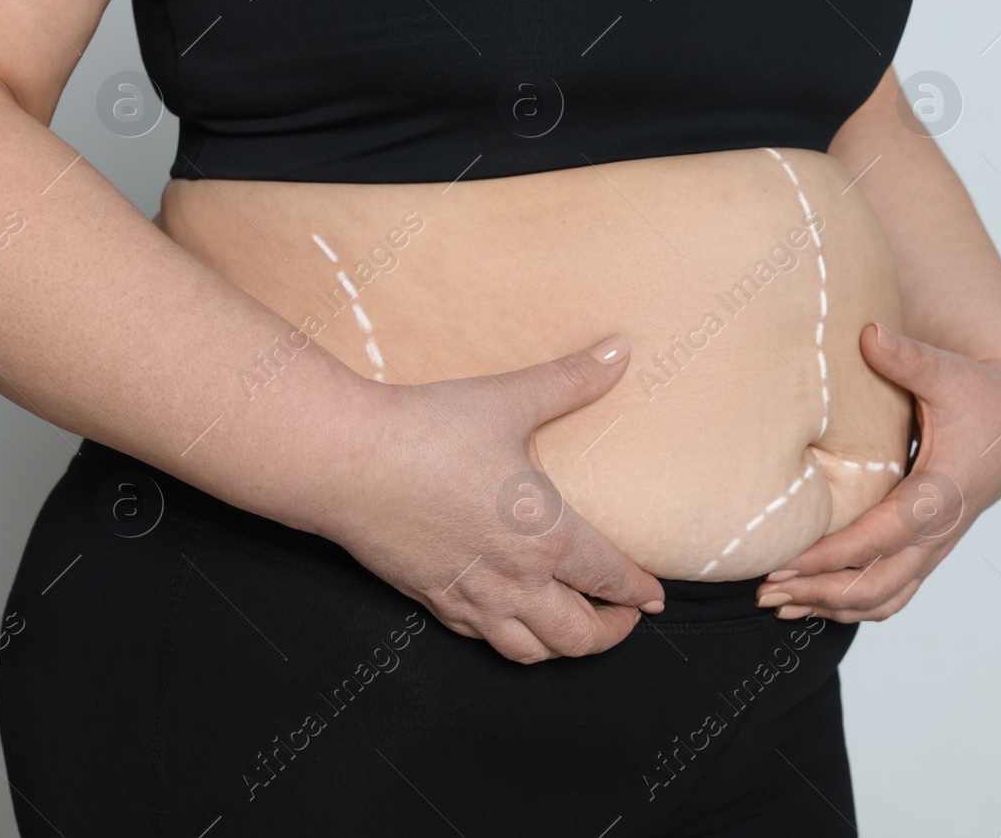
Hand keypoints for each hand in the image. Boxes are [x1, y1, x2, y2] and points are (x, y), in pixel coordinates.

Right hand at [313, 336, 665, 663]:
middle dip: (612, 632)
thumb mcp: (510, 399)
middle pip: (580, 635)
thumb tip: (619, 349)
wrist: (345, 461)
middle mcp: (515, 580)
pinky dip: (513, 642)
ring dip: (564, 647)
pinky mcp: (433, 601)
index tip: (655, 597)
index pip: (610, 578)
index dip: (639, 592)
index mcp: (547, 536)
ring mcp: (471, 597)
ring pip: (533, 651)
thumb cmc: (429, 431)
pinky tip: (515, 622)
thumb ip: (572, 379)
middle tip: (626, 619)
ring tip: (578, 630)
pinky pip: (484, 641)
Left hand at [755, 324, 1000, 622]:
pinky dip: (850, 606)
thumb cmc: (978, 395)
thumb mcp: (947, 372)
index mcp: (941, 491)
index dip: (832, 555)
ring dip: (829, 605)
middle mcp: (938, 529)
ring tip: (775, 603)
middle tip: (764, 588)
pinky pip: (891, 594)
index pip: (881, 537)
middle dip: (819, 590)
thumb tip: (869, 332)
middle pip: (877, 582)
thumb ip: (907, 358)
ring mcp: (934, 547)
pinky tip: (808, 603)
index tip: (784, 561)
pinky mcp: (927, 551)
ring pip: (883, 598)